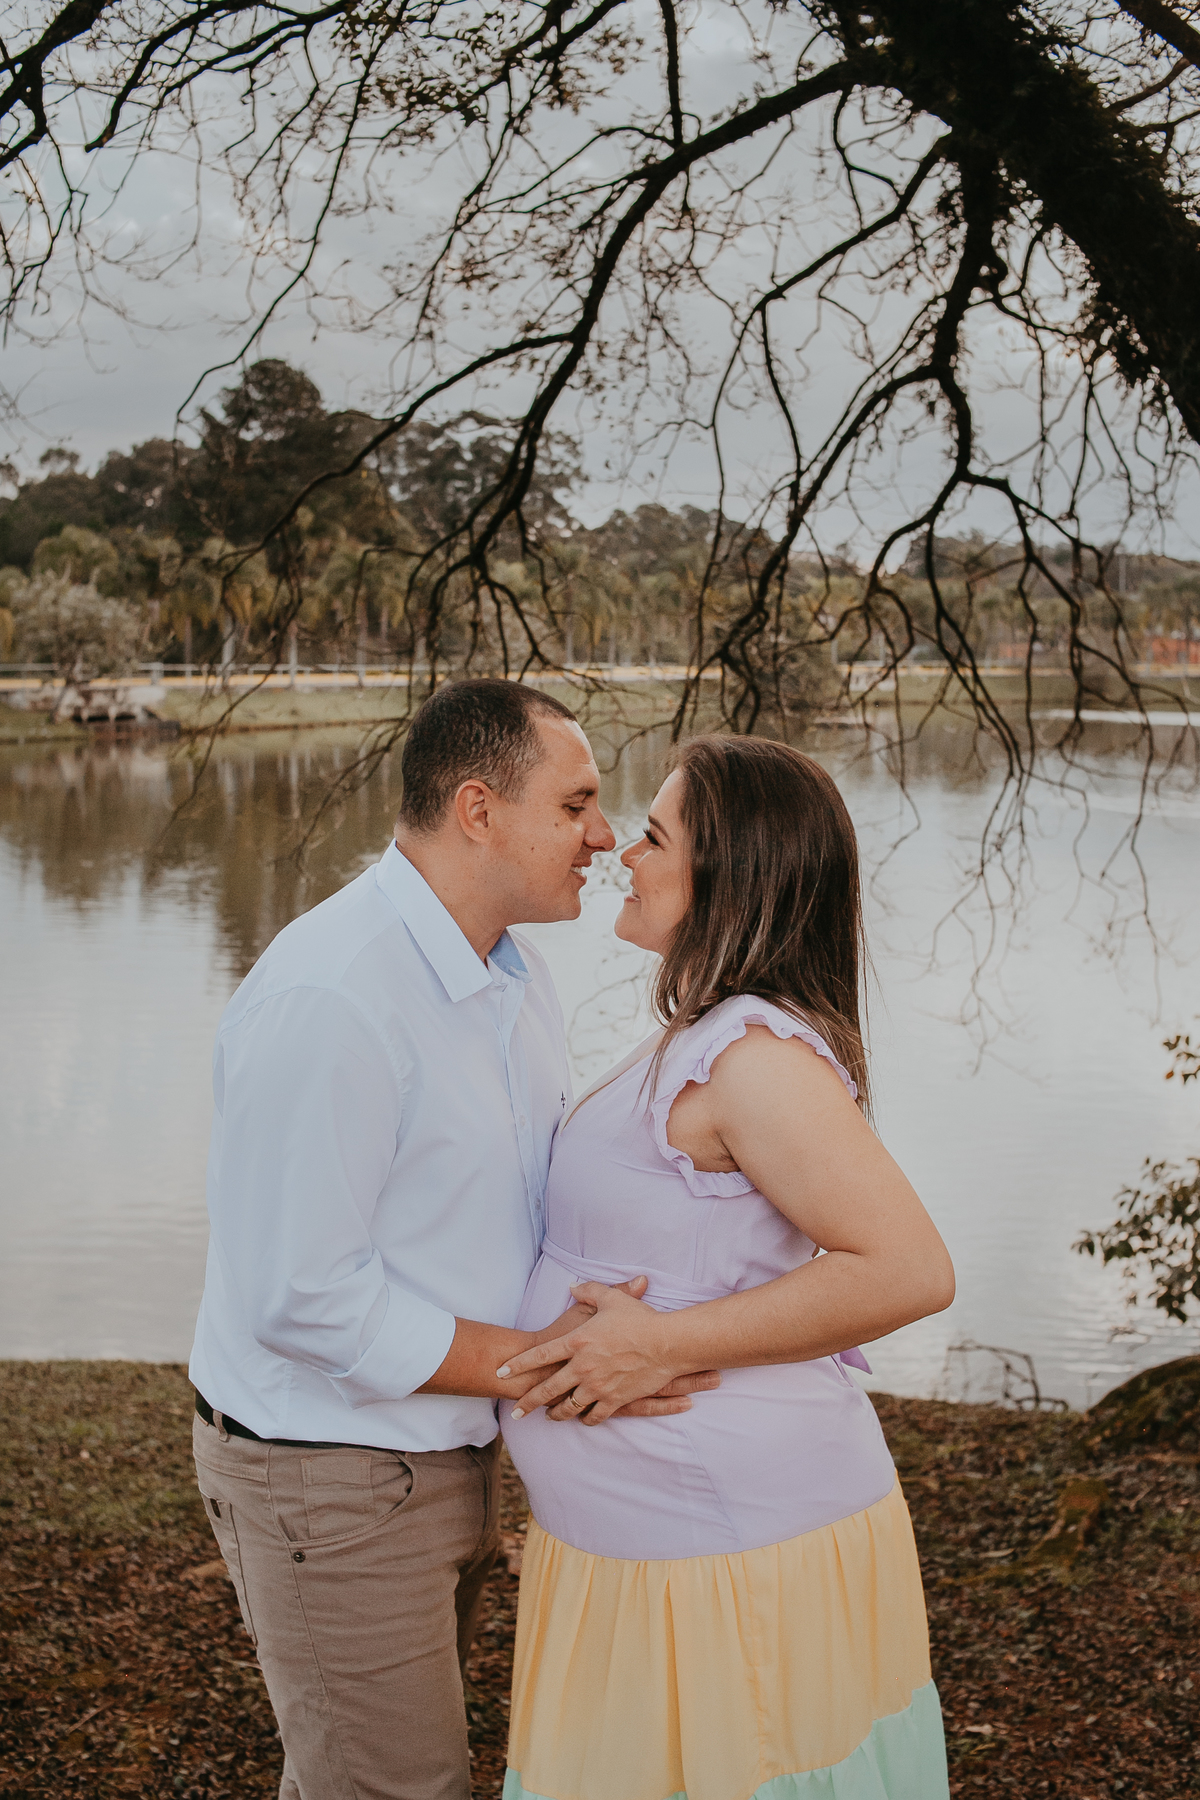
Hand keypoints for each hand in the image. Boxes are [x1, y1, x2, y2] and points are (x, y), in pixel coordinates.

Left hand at [498, 1280, 718, 1424]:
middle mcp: (582, 1367)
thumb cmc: (639, 1319)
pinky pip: (595, 1416)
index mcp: (577, 1341)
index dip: (518, 1365)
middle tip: (516, 1410)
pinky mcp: (615, 1400)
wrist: (667, 1344)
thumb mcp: (610, 1299)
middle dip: (528, 1402)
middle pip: (547, 1389)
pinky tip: (582, 1420)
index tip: (501, 1373)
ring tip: (549, 1418)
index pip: (539, 1355)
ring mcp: (597, 1386)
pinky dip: (586, 1419)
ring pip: (569, 1408)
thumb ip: (588, 1291)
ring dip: (556, 1414)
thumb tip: (572, 1285)